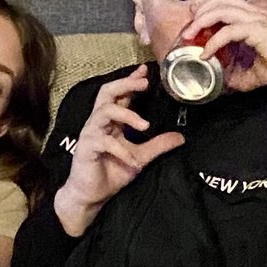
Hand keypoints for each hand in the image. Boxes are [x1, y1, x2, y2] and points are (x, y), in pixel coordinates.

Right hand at [53, 66, 185, 237]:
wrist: (91, 195)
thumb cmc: (111, 172)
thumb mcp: (141, 157)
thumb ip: (157, 145)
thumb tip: (180, 137)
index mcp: (111, 122)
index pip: (120, 94)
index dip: (131, 80)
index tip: (146, 71)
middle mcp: (99, 123)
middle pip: (107, 92)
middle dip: (125, 84)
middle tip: (144, 83)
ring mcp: (91, 134)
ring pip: (104, 111)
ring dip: (126, 115)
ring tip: (145, 125)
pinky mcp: (86, 148)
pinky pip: (103, 141)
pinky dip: (120, 149)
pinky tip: (132, 159)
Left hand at [187, 0, 266, 92]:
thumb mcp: (255, 73)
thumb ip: (239, 75)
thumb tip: (224, 83)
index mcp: (256, 18)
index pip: (225, 3)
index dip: (206, 11)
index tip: (193, 27)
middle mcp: (256, 14)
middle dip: (200, 11)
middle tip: (188, 30)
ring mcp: (258, 19)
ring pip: (222, 8)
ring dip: (201, 21)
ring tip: (190, 37)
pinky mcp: (259, 30)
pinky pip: (229, 31)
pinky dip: (213, 41)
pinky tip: (206, 54)